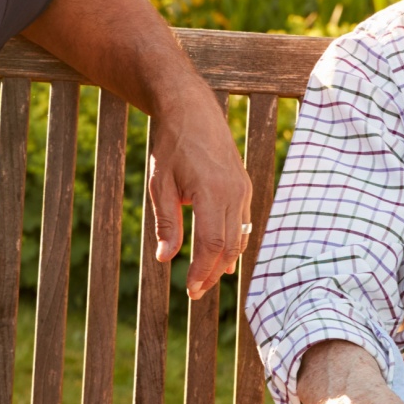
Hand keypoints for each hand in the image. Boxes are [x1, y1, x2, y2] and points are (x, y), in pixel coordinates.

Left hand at [146, 82, 251, 297]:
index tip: (190, 291)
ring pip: (238, 237)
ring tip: (207, 280)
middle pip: (228, 247)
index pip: (211, 245)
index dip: (202, 271)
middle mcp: (233, 193)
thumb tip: (165, 259)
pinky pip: (242, 223)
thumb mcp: (160, 184)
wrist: (191, 110)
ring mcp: (242, 189)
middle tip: (195, 293)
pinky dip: (233, 243)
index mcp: (211, 193)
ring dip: (224, 262)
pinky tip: (224, 257)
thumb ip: (166, 223)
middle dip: (212, 274)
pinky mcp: (243, 186)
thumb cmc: (171, 145)